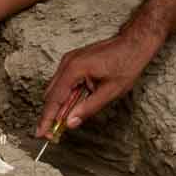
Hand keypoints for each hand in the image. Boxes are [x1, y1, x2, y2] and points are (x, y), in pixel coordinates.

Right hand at [37, 29, 159, 136]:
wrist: (134, 43)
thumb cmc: (126, 63)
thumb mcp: (110, 91)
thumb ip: (88, 108)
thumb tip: (71, 122)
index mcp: (74, 69)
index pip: (54, 99)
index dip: (47, 118)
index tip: (41, 133)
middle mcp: (68, 63)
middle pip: (51, 94)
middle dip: (51, 114)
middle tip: (54, 133)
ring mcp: (70, 61)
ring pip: (56, 88)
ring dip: (59, 106)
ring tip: (64, 122)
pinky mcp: (74, 62)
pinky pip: (64, 82)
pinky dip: (66, 96)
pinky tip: (73, 106)